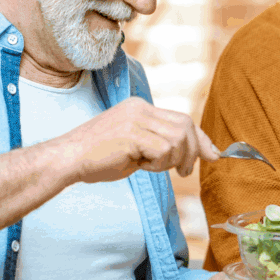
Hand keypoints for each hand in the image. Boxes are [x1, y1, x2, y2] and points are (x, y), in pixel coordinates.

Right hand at [61, 97, 219, 182]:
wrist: (67, 160)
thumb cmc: (98, 158)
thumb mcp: (136, 148)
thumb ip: (163, 146)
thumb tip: (197, 155)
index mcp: (141, 108)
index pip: (182, 119)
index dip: (200, 138)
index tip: (213, 154)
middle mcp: (140, 108)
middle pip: (186, 126)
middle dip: (193, 151)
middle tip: (185, 172)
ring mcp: (135, 118)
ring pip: (177, 139)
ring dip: (171, 160)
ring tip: (150, 166)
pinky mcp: (131, 133)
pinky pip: (163, 150)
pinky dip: (158, 164)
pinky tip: (140, 166)